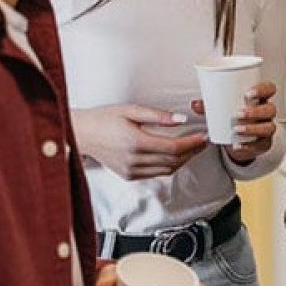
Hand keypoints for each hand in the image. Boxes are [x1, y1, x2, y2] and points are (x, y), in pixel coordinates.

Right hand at [72, 105, 206, 179]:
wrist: (82, 134)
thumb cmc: (105, 118)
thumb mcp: (131, 110)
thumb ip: (158, 115)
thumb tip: (181, 119)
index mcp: (135, 142)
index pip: (173, 148)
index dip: (192, 144)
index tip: (204, 137)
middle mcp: (134, 160)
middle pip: (173, 161)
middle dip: (192, 152)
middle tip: (202, 142)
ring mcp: (130, 170)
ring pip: (166, 170)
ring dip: (183, 161)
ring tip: (192, 149)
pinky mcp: (128, 176)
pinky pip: (155, 174)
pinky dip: (168, 166)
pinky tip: (174, 156)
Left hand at [192, 81, 278, 165]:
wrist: (236, 140)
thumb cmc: (232, 118)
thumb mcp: (221, 110)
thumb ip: (209, 106)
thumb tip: (195, 104)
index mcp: (258, 99)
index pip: (269, 89)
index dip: (262, 89)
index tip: (248, 93)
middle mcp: (266, 113)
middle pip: (270, 109)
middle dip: (256, 111)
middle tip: (239, 114)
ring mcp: (266, 128)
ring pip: (268, 127)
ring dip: (253, 128)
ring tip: (237, 129)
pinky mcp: (263, 144)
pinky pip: (261, 145)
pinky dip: (249, 146)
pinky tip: (238, 146)